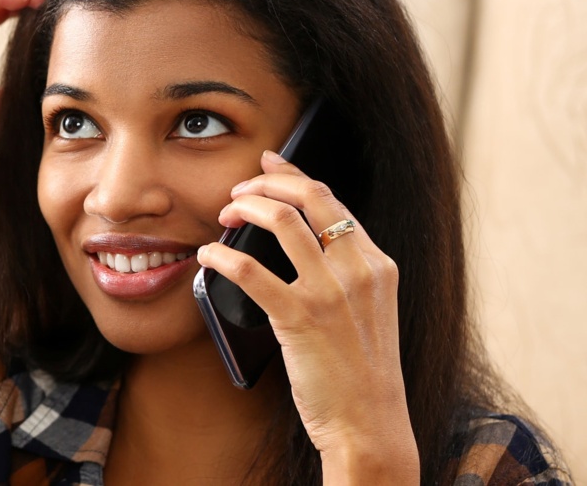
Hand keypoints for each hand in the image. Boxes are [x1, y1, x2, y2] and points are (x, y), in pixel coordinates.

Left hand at [195, 151, 418, 482]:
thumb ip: (344, 276)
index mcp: (377, 264)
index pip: (332, 199)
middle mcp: (359, 269)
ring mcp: (331, 292)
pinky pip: (248, 268)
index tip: (268, 162)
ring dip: (242, 206)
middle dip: (265, 182)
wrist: (369, 424)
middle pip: (307, 195)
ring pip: (280, 218)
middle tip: (236, 192)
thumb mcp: (366, 312)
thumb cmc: (359, 374)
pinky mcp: (299, 318)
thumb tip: (299, 241)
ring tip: (222, 215)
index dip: (294, 173)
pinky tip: (208, 256)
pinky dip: (221, 254)